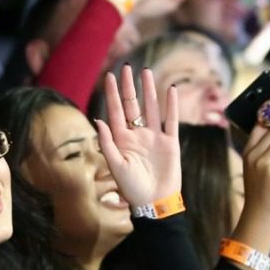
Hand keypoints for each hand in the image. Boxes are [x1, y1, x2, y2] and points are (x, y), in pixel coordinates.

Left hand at [93, 66, 180, 206]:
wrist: (155, 202)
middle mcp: (137, 135)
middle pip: (133, 105)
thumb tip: (98, 120)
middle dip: (129, 87)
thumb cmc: (132, 188)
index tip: (109, 76)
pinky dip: (172, 105)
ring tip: (146, 72)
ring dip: (149, 91)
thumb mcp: (116, 166)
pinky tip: (171, 90)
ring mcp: (154, 137)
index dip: (113, 94)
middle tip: (126, 67)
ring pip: (151, 108)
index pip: (115, 111)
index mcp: (121, 140)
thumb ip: (107, 143)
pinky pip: (171, 120)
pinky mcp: (170, 143)